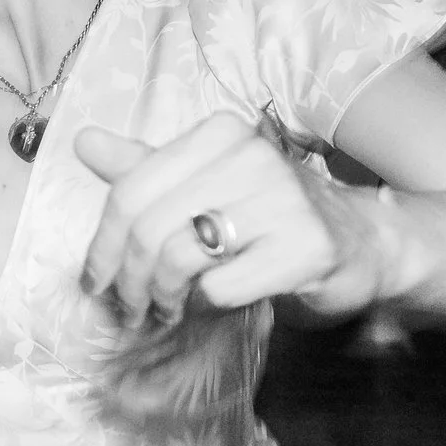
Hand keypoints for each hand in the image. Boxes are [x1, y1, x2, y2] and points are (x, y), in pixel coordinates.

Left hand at [75, 118, 392, 325]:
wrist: (361, 244)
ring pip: (179, 255)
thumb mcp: (203, 185)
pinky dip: (204, 304)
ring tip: (167, 310)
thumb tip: (83, 141)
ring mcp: (282, 198)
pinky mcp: (305, 246)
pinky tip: (212, 305)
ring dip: (162, 296)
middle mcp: (250, 155)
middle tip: (131, 309)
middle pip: (148, 227)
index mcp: (218, 134)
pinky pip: (220, 286)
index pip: (129, 191)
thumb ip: (144, 167)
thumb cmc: (270, 218)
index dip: (102, 246)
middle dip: (128, 280)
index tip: (97, 283)